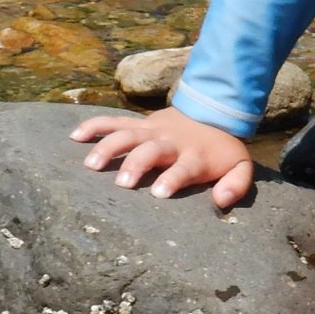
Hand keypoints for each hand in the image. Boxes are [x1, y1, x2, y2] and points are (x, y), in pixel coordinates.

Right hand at [72, 107, 255, 207]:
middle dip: (136, 164)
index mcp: (195, 156)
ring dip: (108, 147)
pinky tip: (74, 136)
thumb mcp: (240, 166)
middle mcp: (170, 142)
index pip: (184, 168)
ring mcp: (151, 130)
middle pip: (150, 150)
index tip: (158, 193)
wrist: (212, 111)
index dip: (173, 178)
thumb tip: (221, 201)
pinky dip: (94, 126)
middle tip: (122, 183)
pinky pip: (113, 121)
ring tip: (90, 165)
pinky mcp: (138, 123)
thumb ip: (236, 185)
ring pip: (127, 134)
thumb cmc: (221, 149)